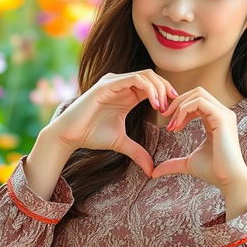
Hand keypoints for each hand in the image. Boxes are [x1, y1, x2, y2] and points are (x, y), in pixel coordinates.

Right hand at [46, 70, 178, 177]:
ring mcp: (114, 82)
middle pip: (152, 76)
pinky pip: (134, 79)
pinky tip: (155, 104)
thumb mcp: (121, 144)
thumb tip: (151, 170)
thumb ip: (138, 152)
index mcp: (126, 94)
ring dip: (159, 89)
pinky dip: (149, 89)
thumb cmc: (91, 135)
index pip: (152, 85)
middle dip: (166, 88)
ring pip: (145, 75)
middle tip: (176, 105)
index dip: (166, 94)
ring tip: (164, 106)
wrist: (69, 135)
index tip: (176, 110)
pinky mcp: (107, 84)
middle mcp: (121, 84)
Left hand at [150, 87, 246, 189]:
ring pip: (198, 94)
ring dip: (179, 105)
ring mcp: (224, 114)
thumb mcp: (188, 163)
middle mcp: (222, 113)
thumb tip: (153, 172)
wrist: (229, 181)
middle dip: (177, 102)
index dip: (179, 108)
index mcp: (217, 120)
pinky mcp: (222, 117)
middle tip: (164, 116)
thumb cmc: (213, 171)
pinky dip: (184, 110)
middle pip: (197, 92)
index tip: (168, 125)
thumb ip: (172, 163)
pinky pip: (199, 102)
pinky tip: (177, 125)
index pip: (196, 102)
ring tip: (170, 123)